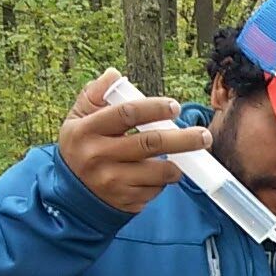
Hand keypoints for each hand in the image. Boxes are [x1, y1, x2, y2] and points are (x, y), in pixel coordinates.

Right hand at [58, 67, 213, 212]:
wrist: (71, 193)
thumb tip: (114, 75)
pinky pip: (156, 189)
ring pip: (160, 171)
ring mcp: (112, 181)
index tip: (175, 107)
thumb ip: (96, 95)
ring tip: (183, 158)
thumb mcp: (79, 118)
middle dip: (184, 139)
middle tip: (204, 136)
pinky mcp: (125, 200)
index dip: (155, 108)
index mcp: (86, 130)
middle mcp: (97, 156)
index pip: (127, 114)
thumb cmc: (83, 146)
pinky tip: (158, 175)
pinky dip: (164, 181)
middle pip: (150, 143)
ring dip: (177, 164)